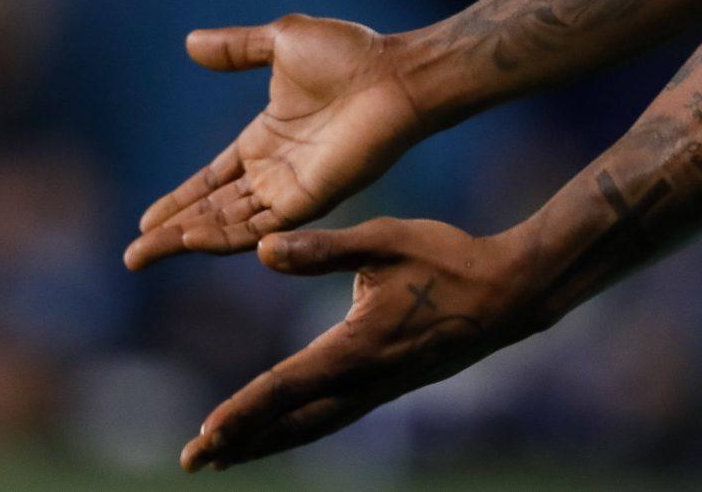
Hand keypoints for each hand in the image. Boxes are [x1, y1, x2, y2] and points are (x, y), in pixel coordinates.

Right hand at [125, 17, 430, 268]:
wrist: (395, 72)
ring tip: (148, 253)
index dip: (179, 200)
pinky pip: (261, 224)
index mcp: (265, 139)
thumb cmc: (350, 55)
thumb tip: (190, 43)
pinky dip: (225, 234)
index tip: (146, 222)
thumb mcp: (280, 41)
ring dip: (190, 238)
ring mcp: (292, 189)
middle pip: (213, 211)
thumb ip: (237, 48)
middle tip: (132, 257)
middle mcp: (274, 171)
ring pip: (230, 224)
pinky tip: (192, 238)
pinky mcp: (311, 199)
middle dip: (171, 234)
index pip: (212, 180)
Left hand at [181, 218, 535, 470]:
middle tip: (193, 462)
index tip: (205, 435)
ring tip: (225, 456)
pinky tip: (286, 426)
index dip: (242, 412)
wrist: (508, 295)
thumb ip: (322, 249)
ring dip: (267, 442)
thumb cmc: (447, 260)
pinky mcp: (390, 385)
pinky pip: (333, 417)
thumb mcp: (384, 240)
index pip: (285, 387)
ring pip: (312, 427)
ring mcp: (380, 389)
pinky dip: (299, 429)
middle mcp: (364, 380)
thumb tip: (262, 250)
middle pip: (291, 424)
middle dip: (241, 444)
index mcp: (355, 349)